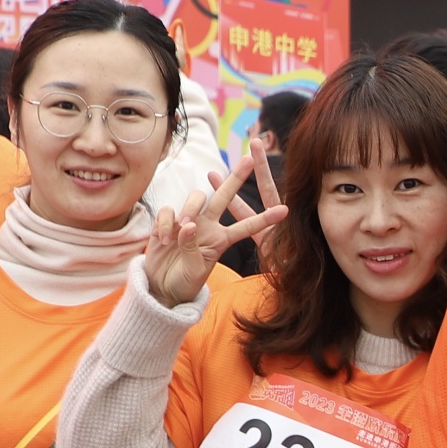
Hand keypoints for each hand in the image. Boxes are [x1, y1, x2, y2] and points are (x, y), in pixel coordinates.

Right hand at [145, 137, 286, 306]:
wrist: (161, 288)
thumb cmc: (183, 282)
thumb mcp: (195, 270)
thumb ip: (193, 248)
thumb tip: (189, 225)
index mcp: (223, 239)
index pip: (247, 226)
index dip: (265, 219)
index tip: (285, 210)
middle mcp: (208, 225)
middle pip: (224, 196)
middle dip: (236, 177)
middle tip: (248, 159)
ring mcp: (188, 221)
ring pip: (196, 198)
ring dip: (190, 208)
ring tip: (184, 226)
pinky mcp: (167, 221)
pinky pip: (168, 211)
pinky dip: (165, 223)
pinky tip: (163, 239)